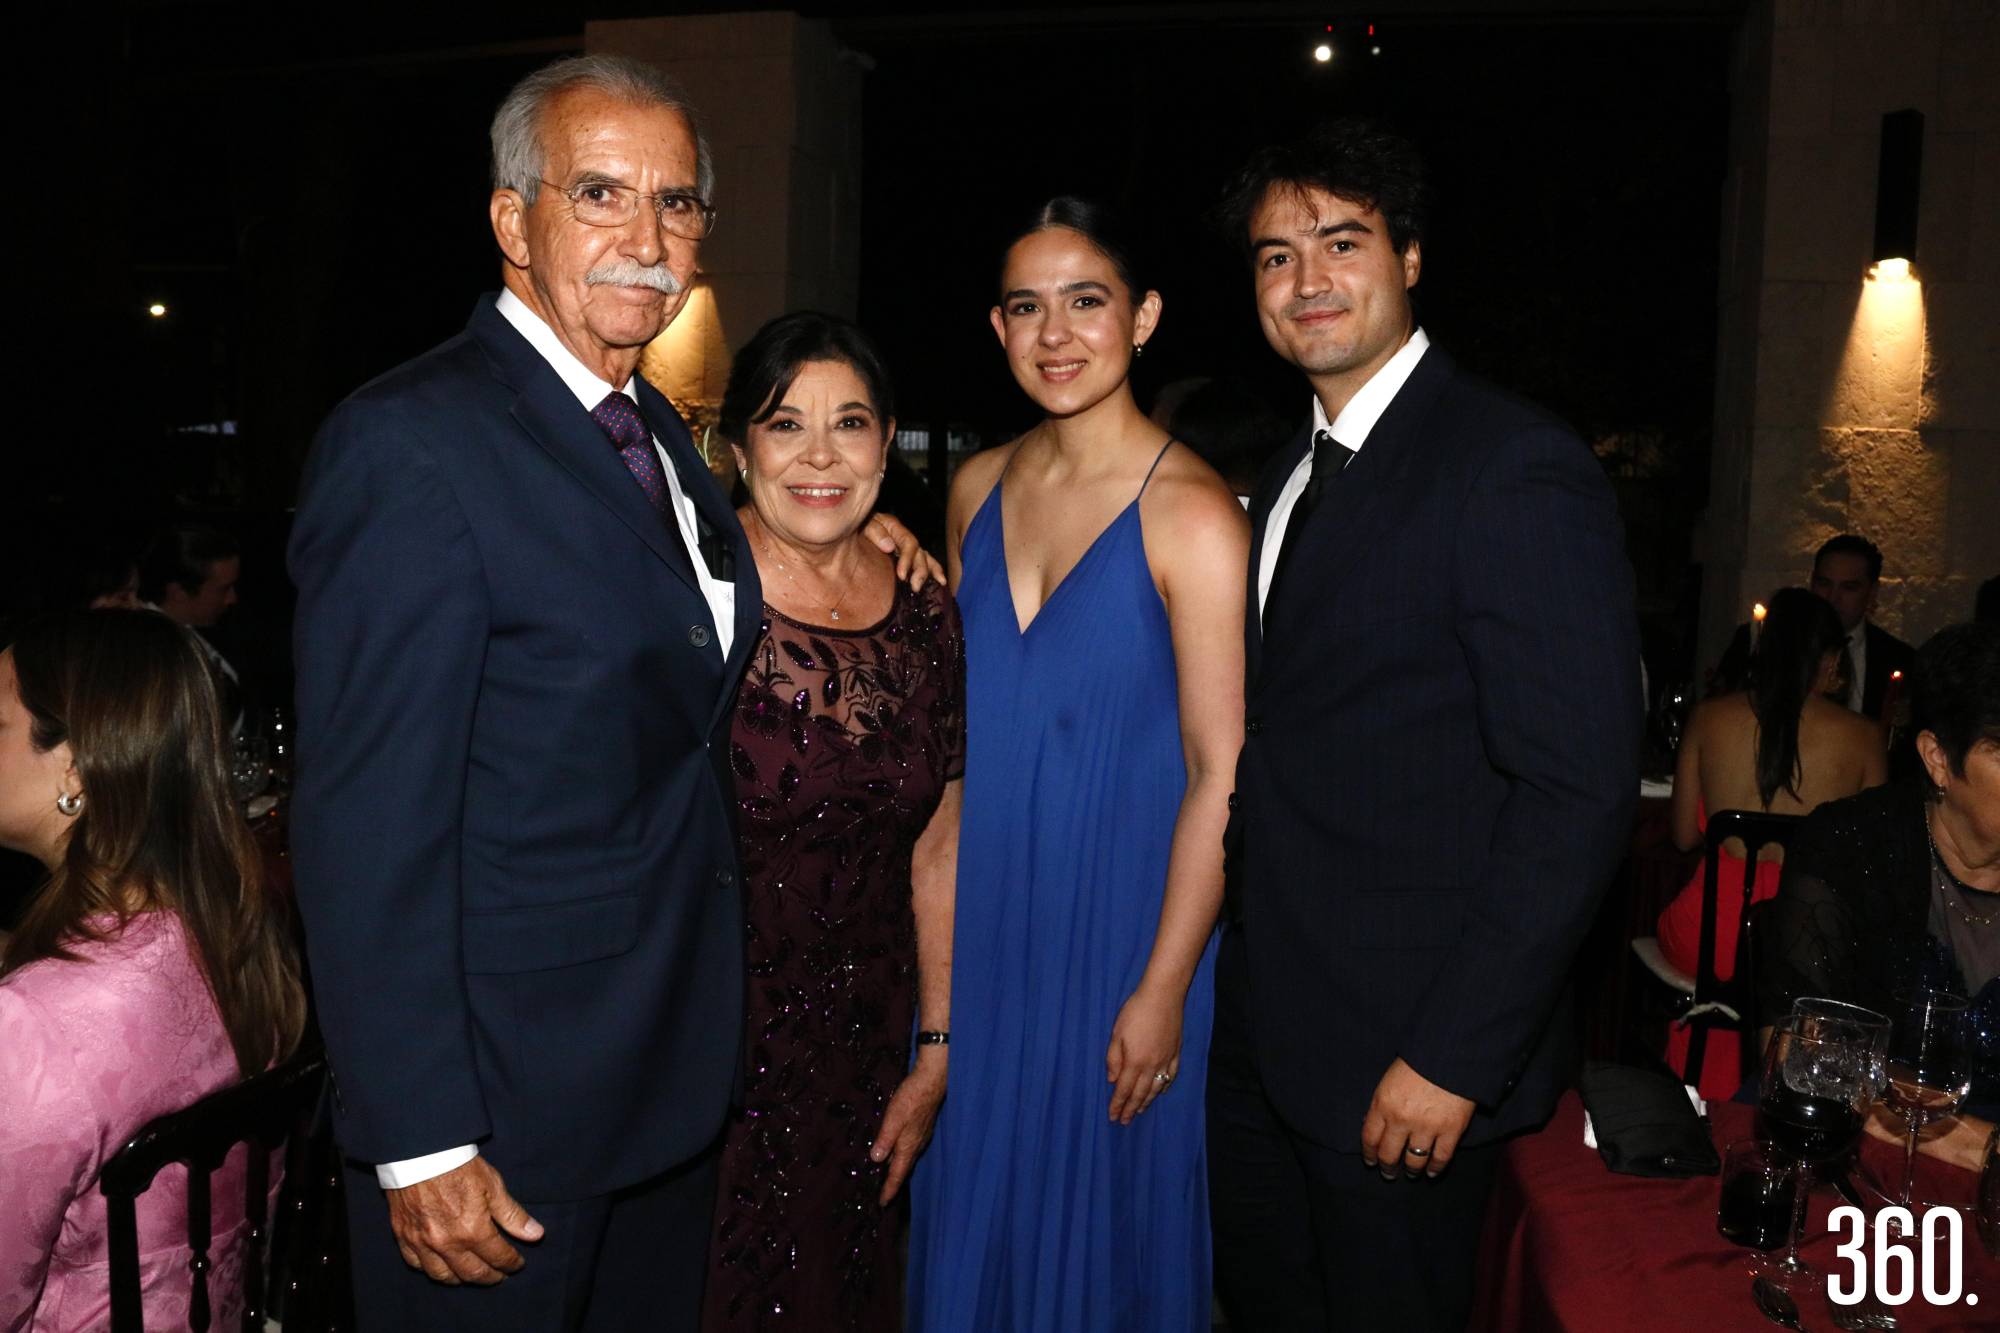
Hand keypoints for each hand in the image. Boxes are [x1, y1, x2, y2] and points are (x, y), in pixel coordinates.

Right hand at [385, 1156, 543, 1284]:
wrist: (420, 1152)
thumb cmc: (459, 1165)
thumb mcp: (493, 1186)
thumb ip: (513, 1215)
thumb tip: (536, 1235)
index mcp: (472, 1231)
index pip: (498, 1257)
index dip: (511, 1263)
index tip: (517, 1264)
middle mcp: (447, 1243)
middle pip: (472, 1273)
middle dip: (490, 1277)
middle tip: (499, 1275)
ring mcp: (422, 1242)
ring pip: (443, 1275)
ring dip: (461, 1279)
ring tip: (472, 1274)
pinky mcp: (404, 1236)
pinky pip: (416, 1264)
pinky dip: (430, 1269)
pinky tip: (440, 1265)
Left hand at [863, 512, 943, 590]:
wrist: (846, 527)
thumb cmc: (855, 525)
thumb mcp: (863, 524)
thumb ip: (875, 532)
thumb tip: (889, 547)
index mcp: (894, 527)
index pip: (909, 543)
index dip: (908, 559)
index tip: (902, 575)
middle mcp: (903, 537)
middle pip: (919, 552)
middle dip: (920, 570)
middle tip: (915, 586)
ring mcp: (904, 546)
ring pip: (924, 557)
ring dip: (931, 571)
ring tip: (940, 583)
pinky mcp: (903, 556)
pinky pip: (922, 561)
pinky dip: (933, 570)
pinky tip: (940, 582)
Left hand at [870, 1050, 946, 1204]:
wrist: (931, 1081)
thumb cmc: (911, 1099)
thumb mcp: (893, 1119)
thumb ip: (884, 1140)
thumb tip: (875, 1161)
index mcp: (908, 1147)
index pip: (897, 1175)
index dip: (889, 1190)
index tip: (882, 1204)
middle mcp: (916, 1145)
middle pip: (903, 1169)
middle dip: (893, 1182)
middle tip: (883, 1194)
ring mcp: (921, 1137)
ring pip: (907, 1158)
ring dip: (897, 1169)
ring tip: (886, 1176)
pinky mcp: (922, 1128)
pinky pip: (910, 1148)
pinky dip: (900, 1155)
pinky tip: (895, 1150)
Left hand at [1106, 983, 1183, 1124]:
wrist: (1163, 995)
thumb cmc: (1135, 1011)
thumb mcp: (1117, 1033)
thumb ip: (1113, 1058)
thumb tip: (1112, 1080)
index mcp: (1135, 1061)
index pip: (1124, 1089)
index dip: (1118, 1104)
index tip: (1113, 1116)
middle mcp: (1152, 1066)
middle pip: (1140, 1093)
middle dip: (1131, 1109)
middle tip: (1124, 1121)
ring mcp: (1166, 1060)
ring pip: (1156, 1088)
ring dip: (1147, 1101)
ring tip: (1140, 1111)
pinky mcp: (1176, 1052)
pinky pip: (1171, 1076)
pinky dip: (1164, 1087)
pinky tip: (1160, 1091)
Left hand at [1360, 1057, 1475, 1179]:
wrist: (1450, 1054)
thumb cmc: (1418, 1062)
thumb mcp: (1389, 1080)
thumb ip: (1381, 1104)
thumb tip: (1372, 1125)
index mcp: (1383, 1104)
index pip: (1370, 1138)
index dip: (1370, 1154)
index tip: (1371, 1162)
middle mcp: (1401, 1120)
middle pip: (1389, 1154)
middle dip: (1388, 1168)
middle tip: (1389, 1174)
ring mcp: (1427, 1127)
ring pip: (1414, 1161)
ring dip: (1411, 1171)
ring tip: (1411, 1174)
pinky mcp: (1451, 1131)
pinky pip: (1441, 1158)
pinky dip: (1436, 1168)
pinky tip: (1432, 1172)